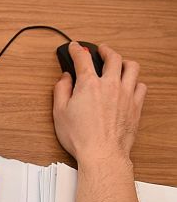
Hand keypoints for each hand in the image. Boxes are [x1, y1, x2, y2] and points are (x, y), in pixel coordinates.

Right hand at [53, 42, 146, 166]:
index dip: (77, 50)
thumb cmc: (80, 137)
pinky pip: (141, 86)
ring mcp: (126, 94)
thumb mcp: (60, 113)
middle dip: (105, 50)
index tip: (75, 47)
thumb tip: (65, 78)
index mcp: (89, 84)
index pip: (82, 58)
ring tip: (120, 63)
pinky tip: (130, 85)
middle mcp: (110, 85)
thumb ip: (61, 91)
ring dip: (124, 62)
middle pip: (113, 57)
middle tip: (101, 50)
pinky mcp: (136, 105)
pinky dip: (135, 82)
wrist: (102, 153)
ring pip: (132, 67)